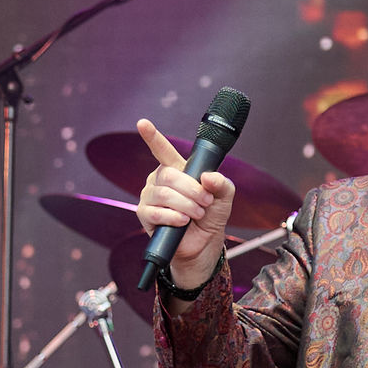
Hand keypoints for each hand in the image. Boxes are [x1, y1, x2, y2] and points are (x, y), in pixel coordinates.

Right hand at [133, 118, 234, 290]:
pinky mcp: (144, 215)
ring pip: (164, 193)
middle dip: (192, 190)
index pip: (161, 150)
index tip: (142, 123)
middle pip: (170, 175)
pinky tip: (182, 222)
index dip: (152, 136)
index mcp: (176, 170)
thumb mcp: (224, 196)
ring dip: (186, 204)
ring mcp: (150, 197)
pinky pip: (155, 211)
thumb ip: (221, 183)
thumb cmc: (211, 217)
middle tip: (205, 203)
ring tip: (196, 214)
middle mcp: (159, 180)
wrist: (204, 244)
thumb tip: (207, 177)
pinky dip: (174, 217)